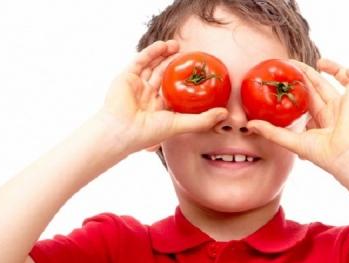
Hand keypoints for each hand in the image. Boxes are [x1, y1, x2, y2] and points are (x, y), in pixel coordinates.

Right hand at [95, 40, 228, 154]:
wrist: (123, 131)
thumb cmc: (149, 132)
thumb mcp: (181, 125)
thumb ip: (203, 120)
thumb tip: (225, 114)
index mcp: (160, 107)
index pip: (175, 89)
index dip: (185, 79)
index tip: (198, 70)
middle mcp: (148, 95)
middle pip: (163, 73)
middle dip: (175, 62)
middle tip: (189, 53)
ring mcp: (137, 85)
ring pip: (152, 65)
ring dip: (164, 54)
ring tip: (177, 45)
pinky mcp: (126, 77)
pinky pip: (140, 61)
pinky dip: (151, 52)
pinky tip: (162, 45)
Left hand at [246, 58, 348, 174]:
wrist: (345, 156)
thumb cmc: (324, 154)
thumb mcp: (292, 141)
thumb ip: (271, 132)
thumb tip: (249, 125)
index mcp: (323, 120)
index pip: (309, 98)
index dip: (299, 86)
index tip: (286, 76)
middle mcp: (337, 110)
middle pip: (321, 85)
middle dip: (308, 73)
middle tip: (291, 62)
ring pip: (345, 79)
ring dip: (335, 67)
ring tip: (321, 62)